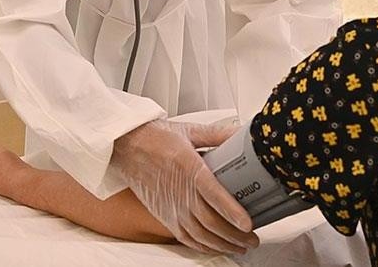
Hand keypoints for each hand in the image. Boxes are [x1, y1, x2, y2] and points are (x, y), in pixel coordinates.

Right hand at [111, 120, 258, 253]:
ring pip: (199, 234)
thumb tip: (242, 133)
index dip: (231, 211)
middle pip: (210, 221)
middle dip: (234, 235)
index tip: (247, 223)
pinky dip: (203, 246)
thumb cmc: (155, 137)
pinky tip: (216, 247)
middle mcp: (179, 191)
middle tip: (252, 239)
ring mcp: (171, 206)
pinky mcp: (164, 215)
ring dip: (222, 244)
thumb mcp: (190, 130)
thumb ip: (218, 135)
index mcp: (188, 167)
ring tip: (240, 247)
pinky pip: (185, 237)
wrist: (126, 146)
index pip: (213, 194)